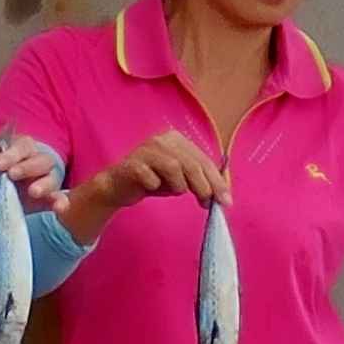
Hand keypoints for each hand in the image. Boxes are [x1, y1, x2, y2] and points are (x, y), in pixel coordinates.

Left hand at [0, 129, 69, 208]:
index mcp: (21, 149)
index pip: (23, 146)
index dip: (13, 154)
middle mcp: (37, 162)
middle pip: (42, 160)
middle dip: (28, 167)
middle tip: (12, 175)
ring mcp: (45, 181)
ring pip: (53, 178)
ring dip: (45, 184)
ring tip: (33, 192)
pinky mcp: (47, 201)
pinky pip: (59, 200)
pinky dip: (61, 202)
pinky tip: (59, 207)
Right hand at [67, 127, 225, 242]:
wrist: (117, 187)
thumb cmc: (153, 182)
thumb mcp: (181, 180)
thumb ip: (201, 181)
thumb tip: (224, 195)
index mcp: (177, 140)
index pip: (204, 160)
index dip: (217, 181)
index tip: (226, 201)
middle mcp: (162, 140)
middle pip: (192, 164)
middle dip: (204, 186)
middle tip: (208, 204)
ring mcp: (145, 150)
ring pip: (174, 167)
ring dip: (179, 185)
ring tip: (176, 192)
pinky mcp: (132, 164)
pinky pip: (151, 177)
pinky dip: (155, 186)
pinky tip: (152, 187)